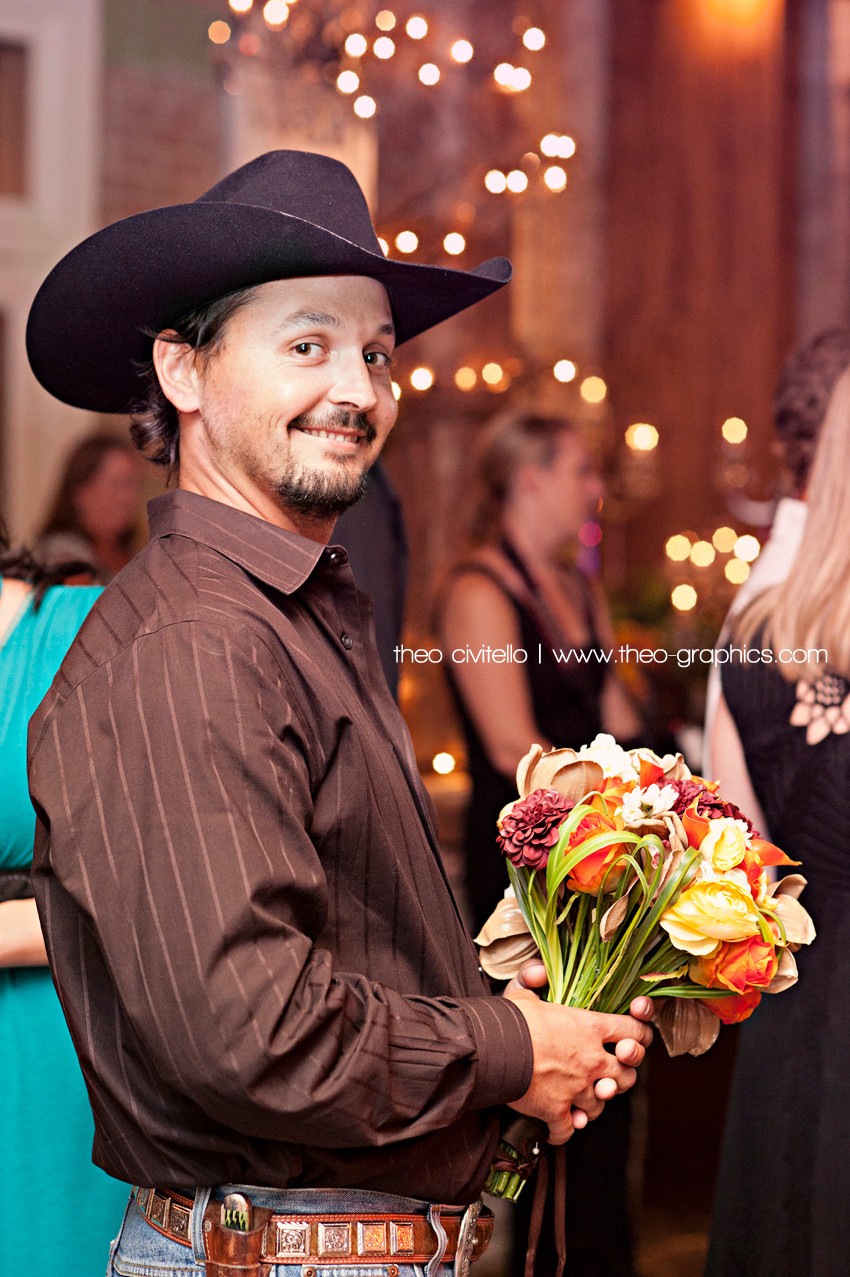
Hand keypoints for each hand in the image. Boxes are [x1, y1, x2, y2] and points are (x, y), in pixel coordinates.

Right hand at [504, 960, 652, 1143]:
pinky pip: (570, 1130)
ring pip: (601, 1105)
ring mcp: (578, 1088)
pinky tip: (558, 1126)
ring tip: (581, 1101)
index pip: (634, 1032)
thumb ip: (534, 980)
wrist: (493, 1048)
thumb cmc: (511, 1019)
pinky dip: (565, 1130)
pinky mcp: (558, 1111)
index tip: (634, 1041)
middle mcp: (591, 1059)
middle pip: (627, 1076)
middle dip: (621, 1077)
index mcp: (590, 1027)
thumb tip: (537, 971)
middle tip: (608, 1076)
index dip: (639, 1037)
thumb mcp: (525, 993)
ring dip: (592, 1104)